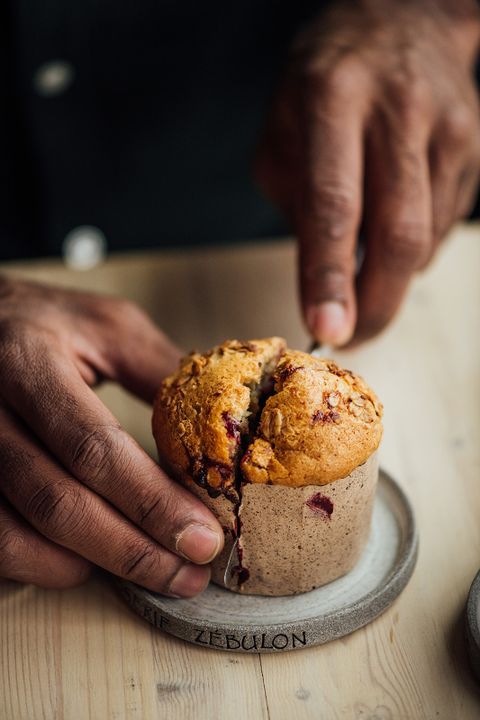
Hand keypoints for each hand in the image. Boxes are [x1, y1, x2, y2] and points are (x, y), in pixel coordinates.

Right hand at [0, 277, 223, 594]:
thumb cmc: (45, 324)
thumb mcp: (108, 327)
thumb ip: (161, 371)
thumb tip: (220, 427)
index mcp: (30, 363)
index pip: (94, 447)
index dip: (151, 500)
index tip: (202, 535)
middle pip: (58, 503)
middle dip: (132, 548)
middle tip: (189, 571)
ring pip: (17, 534)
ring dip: (89, 566)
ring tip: (151, 572)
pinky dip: (40, 566)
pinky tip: (85, 564)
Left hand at [256, 0, 479, 344]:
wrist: (398, 21)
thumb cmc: (323, 88)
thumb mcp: (284, 137)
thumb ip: (298, 211)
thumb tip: (324, 292)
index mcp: (334, 98)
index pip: (335, 205)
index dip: (331, 276)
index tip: (327, 328)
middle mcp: (399, 109)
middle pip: (398, 233)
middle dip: (375, 303)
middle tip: (353, 335)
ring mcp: (448, 126)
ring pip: (424, 239)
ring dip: (391, 275)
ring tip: (363, 260)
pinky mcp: (474, 145)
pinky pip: (443, 227)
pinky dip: (412, 250)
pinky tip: (392, 226)